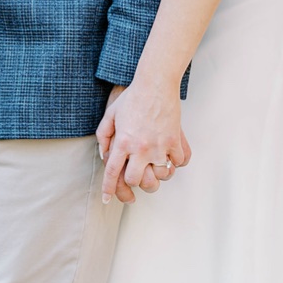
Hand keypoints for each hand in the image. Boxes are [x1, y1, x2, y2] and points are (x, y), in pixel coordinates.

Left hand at [97, 79, 190, 204]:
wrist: (155, 83)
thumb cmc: (132, 98)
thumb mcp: (110, 115)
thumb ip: (104, 136)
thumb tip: (104, 155)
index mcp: (122, 142)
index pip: (112, 173)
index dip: (108, 189)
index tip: (106, 199)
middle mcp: (140, 147)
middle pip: (135, 180)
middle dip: (134, 181)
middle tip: (137, 174)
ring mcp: (159, 145)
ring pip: (159, 176)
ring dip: (157, 174)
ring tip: (155, 165)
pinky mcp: (175, 140)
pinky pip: (178, 163)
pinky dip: (175, 163)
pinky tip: (171, 156)